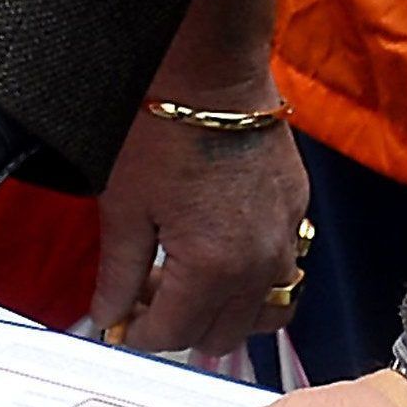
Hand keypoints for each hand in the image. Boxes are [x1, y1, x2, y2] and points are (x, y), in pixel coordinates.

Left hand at [89, 107, 309, 359]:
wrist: (212, 71)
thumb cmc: (167, 125)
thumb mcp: (125, 206)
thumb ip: (118, 273)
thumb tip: (109, 312)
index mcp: (213, 266)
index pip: (173, 334)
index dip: (137, 335)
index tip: (121, 324)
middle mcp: (259, 262)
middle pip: (219, 334)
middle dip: (177, 323)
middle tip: (144, 293)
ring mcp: (285, 238)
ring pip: (260, 312)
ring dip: (222, 310)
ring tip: (185, 280)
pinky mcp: (297, 212)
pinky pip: (281, 270)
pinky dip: (252, 278)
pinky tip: (219, 251)